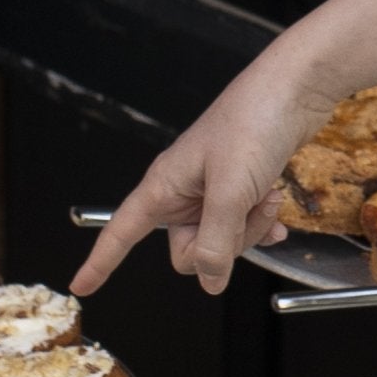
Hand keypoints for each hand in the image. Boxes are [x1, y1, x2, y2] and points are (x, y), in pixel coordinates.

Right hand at [72, 48, 337, 301]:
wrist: (294, 90)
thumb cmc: (253, 123)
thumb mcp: (231, 189)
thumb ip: (217, 240)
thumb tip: (210, 282)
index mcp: (164, 186)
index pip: (121, 230)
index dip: (101, 260)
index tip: (82, 287)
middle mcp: (183, 191)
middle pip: (188, 250)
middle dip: (225, 244)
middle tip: (249, 211)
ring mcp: (212, 191)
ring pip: (221, 241)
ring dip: (250, 229)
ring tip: (268, 198)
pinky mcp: (240, 188)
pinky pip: (241, 226)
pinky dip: (261, 225)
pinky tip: (277, 213)